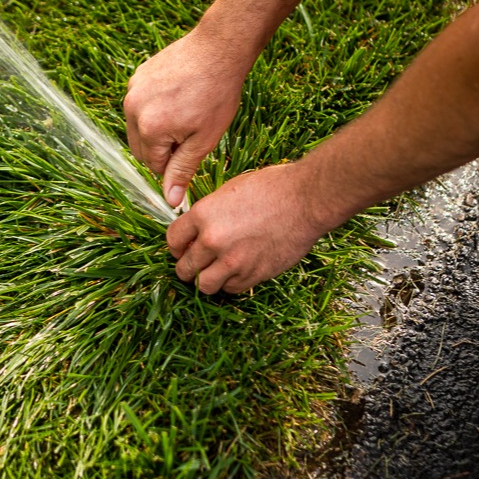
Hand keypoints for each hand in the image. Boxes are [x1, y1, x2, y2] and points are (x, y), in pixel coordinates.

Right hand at [124, 31, 246, 206]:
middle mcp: (133, 110)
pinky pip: (139, 106)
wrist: (219, 49)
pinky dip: (153, 110)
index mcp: (149, 129)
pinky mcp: (136, 77)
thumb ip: (182, 171)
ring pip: (138, 128)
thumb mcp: (204, 140)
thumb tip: (170, 201)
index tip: (192, 148)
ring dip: (156, 131)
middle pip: (141, 149)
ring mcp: (132, 91)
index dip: (175, 162)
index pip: (154, 165)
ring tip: (184, 114)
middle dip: (162, 149)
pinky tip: (177, 99)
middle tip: (189, 133)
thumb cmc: (217, 94)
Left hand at [166, 163, 326, 293]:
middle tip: (194, 264)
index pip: (172, 240)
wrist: (306, 200)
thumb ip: (209, 213)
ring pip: (203, 285)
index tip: (181, 248)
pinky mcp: (253, 275)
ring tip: (212, 273)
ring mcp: (232, 261)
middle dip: (186, 267)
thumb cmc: (272, 188)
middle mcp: (213, 240)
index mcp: (203, 215)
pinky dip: (230, 283)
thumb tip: (197, 230)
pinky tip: (236, 272)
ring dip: (204, 280)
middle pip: (184, 268)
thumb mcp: (230, 191)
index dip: (175, 246)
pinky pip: (230, 289)